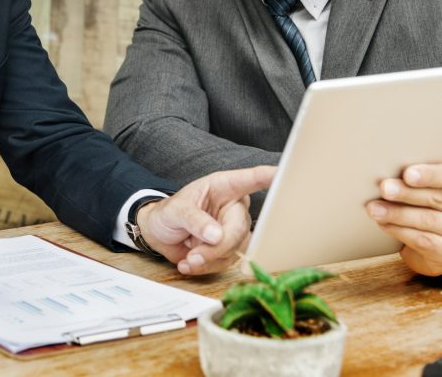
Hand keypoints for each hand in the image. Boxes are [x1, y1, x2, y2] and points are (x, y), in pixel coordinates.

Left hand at [138, 165, 275, 274]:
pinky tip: (188, 263)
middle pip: (241, 228)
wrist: (158, 234)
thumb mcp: (176, 210)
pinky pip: (225, 262)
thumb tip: (217, 235)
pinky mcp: (228, 250)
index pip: (251, 179)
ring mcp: (232, 230)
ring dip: (210, 258)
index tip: (283, 174)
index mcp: (223, 187)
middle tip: (194, 255)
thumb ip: (195, 220)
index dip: (269, 177)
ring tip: (188, 259)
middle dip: (218, 246)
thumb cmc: (168, 213)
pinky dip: (206, 267)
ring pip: (235, 249)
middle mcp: (233, 207)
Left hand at [366, 163, 441, 276]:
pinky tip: (384, 225)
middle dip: (406, 193)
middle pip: (436, 198)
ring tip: (374, 209)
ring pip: (427, 220)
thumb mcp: (427, 188)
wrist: (438, 246)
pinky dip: (400, 231)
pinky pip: (424, 241)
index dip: (430, 174)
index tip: (407, 174)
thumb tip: (385, 170)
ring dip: (397, 214)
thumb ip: (415, 177)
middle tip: (384, 189)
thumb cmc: (428, 207)